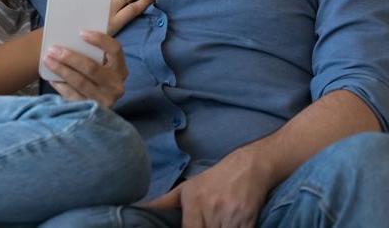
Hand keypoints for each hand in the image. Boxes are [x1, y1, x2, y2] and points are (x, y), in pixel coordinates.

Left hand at [44, 31, 128, 108]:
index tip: (81, 33)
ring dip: (61, 70)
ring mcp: (104, 99)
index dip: (99, 40)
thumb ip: (96, 53)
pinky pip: (73, 95)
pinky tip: (51, 78)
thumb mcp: (104, 67)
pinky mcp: (91, 109)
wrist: (99, 113)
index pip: (115, 49)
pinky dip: (60, 85)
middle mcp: (115, 85)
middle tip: (53, 49)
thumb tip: (75, 36)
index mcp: (121, 69)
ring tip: (48, 60)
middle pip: (92, 68)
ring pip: (80, 82)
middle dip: (70, 57)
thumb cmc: (99, 80)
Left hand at [140, 151, 279, 227]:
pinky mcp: (248, 220)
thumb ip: (164, 203)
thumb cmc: (215, 179)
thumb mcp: (187, 188)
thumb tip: (137, 209)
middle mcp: (212, 209)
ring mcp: (231, 216)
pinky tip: (229, 226)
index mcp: (195, 203)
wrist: (250, 166)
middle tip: (205, 225)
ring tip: (217, 225)